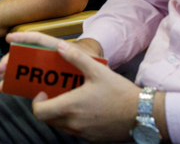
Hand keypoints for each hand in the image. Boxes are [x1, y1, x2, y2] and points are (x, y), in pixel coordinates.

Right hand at [0, 33, 101, 88]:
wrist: (101, 87)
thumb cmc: (95, 70)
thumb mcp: (89, 61)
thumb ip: (78, 55)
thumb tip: (62, 46)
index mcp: (58, 49)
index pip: (39, 40)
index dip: (24, 37)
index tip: (9, 38)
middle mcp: (49, 59)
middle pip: (26, 56)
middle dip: (11, 61)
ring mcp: (46, 72)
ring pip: (23, 70)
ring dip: (9, 74)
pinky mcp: (45, 84)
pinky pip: (27, 83)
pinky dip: (15, 85)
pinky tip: (3, 89)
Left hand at [19, 38, 142, 141]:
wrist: (143, 115)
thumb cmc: (120, 93)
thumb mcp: (98, 70)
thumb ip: (76, 58)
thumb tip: (60, 46)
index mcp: (71, 107)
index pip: (40, 112)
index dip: (36, 102)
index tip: (42, 92)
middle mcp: (74, 124)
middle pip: (48, 120)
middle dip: (46, 107)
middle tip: (53, 94)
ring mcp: (83, 133)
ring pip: (60, 126)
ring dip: (59, 114)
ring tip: (68, 99)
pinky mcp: (92, 138)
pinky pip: (74, 131)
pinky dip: (72, 121)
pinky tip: (84, 108)